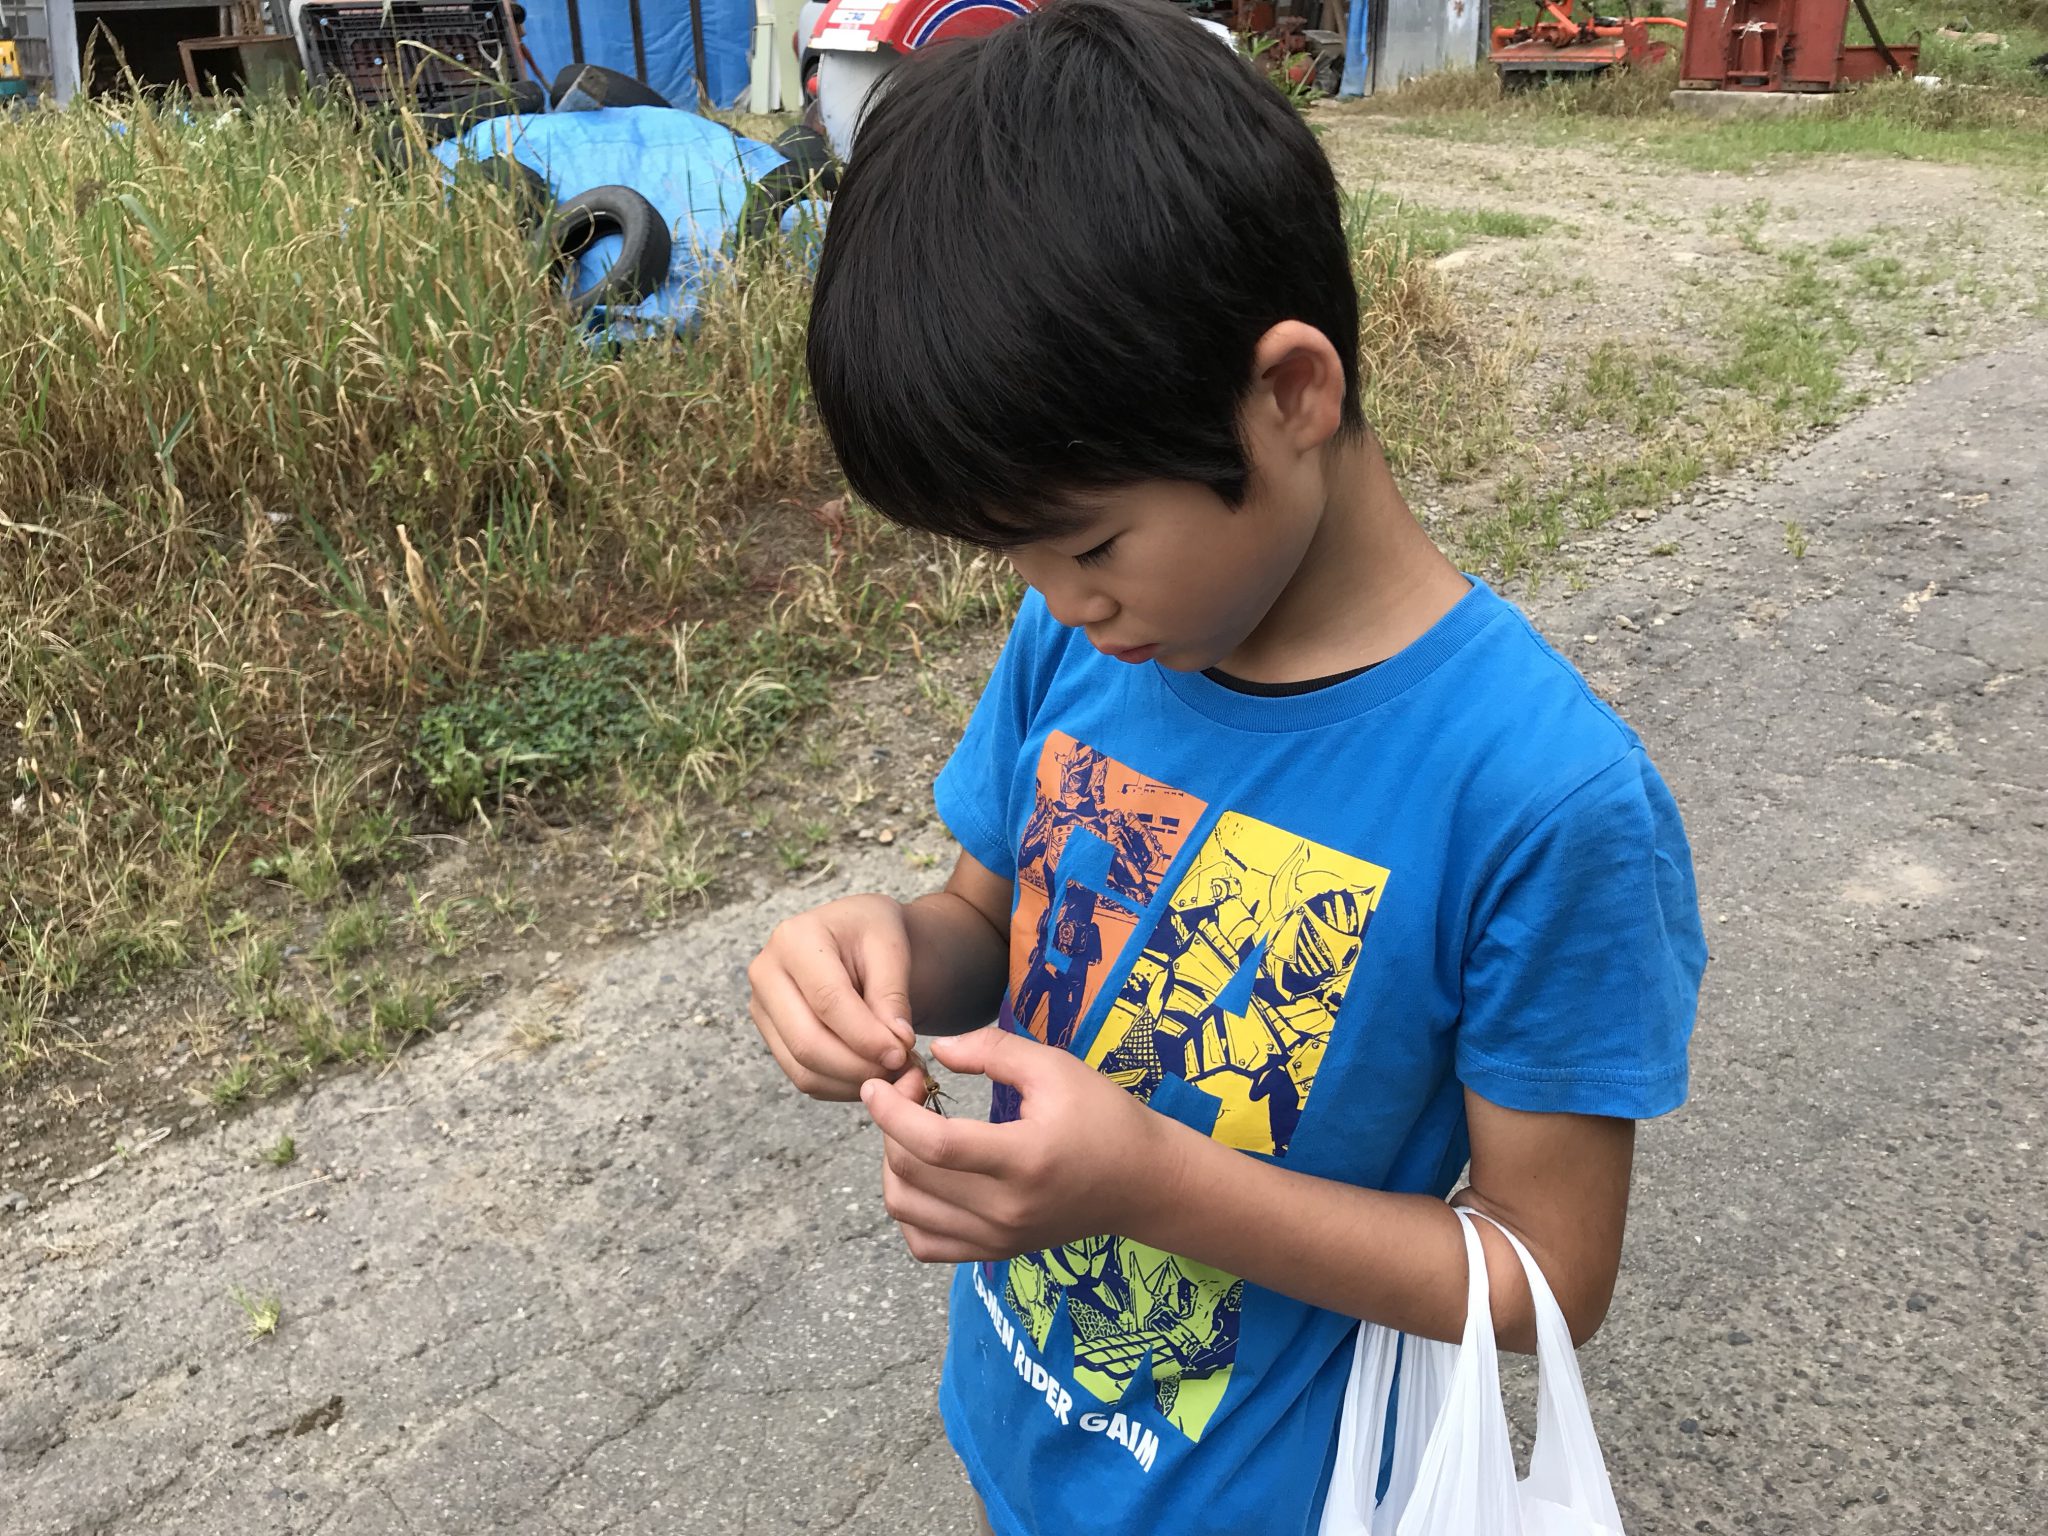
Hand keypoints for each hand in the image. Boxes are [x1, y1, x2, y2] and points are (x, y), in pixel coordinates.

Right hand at [748, 894, 918, 1100]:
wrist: (858, 936)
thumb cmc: (874, 932)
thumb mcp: (892, 947)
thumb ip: (892, 995)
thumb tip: (896, 1045)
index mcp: (794, 939)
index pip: (828, 1002)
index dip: (866, 1036)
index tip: (902, 1053)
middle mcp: (766, 974)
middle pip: (807, 1042)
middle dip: (859, 1066)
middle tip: (900, 1069)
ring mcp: (762, 1008)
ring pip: (802, 1069)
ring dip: (852, 1082)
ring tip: (892, 1072)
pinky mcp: (771, 1035)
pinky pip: (803, 1077)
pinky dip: (841, 1086)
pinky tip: (871, 1072)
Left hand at [862, 1026, 1173, 1262]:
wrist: (1143, 1184)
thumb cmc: (1104, 1117)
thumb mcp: (1055, 1068)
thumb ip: (992, 1050)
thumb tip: (935, 1050)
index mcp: (1024, 1159)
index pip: (935, 1145)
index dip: (891, 1112)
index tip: (875, 1084)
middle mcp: (1005, 1210)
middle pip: (911, 1175)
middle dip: (891, 1125)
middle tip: (912, 1090)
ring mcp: (998, 1239)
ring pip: (907, 1211)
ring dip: (893, 1163)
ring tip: (914, 1129)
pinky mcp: (995, 1252)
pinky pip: (924, 1243)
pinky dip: (909, 1208)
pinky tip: (925, 1172)